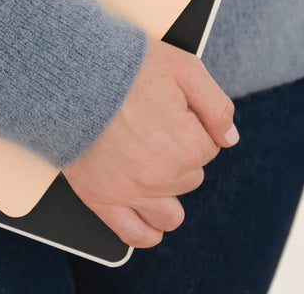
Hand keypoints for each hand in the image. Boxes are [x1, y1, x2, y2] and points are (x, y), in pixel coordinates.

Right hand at [63, 40, 237, 247]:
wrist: (74, 76)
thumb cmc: (127, 68)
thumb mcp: (185, 69)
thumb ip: (217, 106)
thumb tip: (230, 138)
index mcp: (188, 145)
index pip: (208, 147)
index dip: (190, 124)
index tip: (169, 108)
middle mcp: (164, 176)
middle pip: (190, 176)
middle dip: (179, 153)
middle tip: (152, 126)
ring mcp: (133, 192)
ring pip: (171, 212)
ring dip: (167, 192)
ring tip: (150, 165)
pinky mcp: (103, 199)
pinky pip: (135, 235)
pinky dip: (146, 231)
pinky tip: (147, 214)